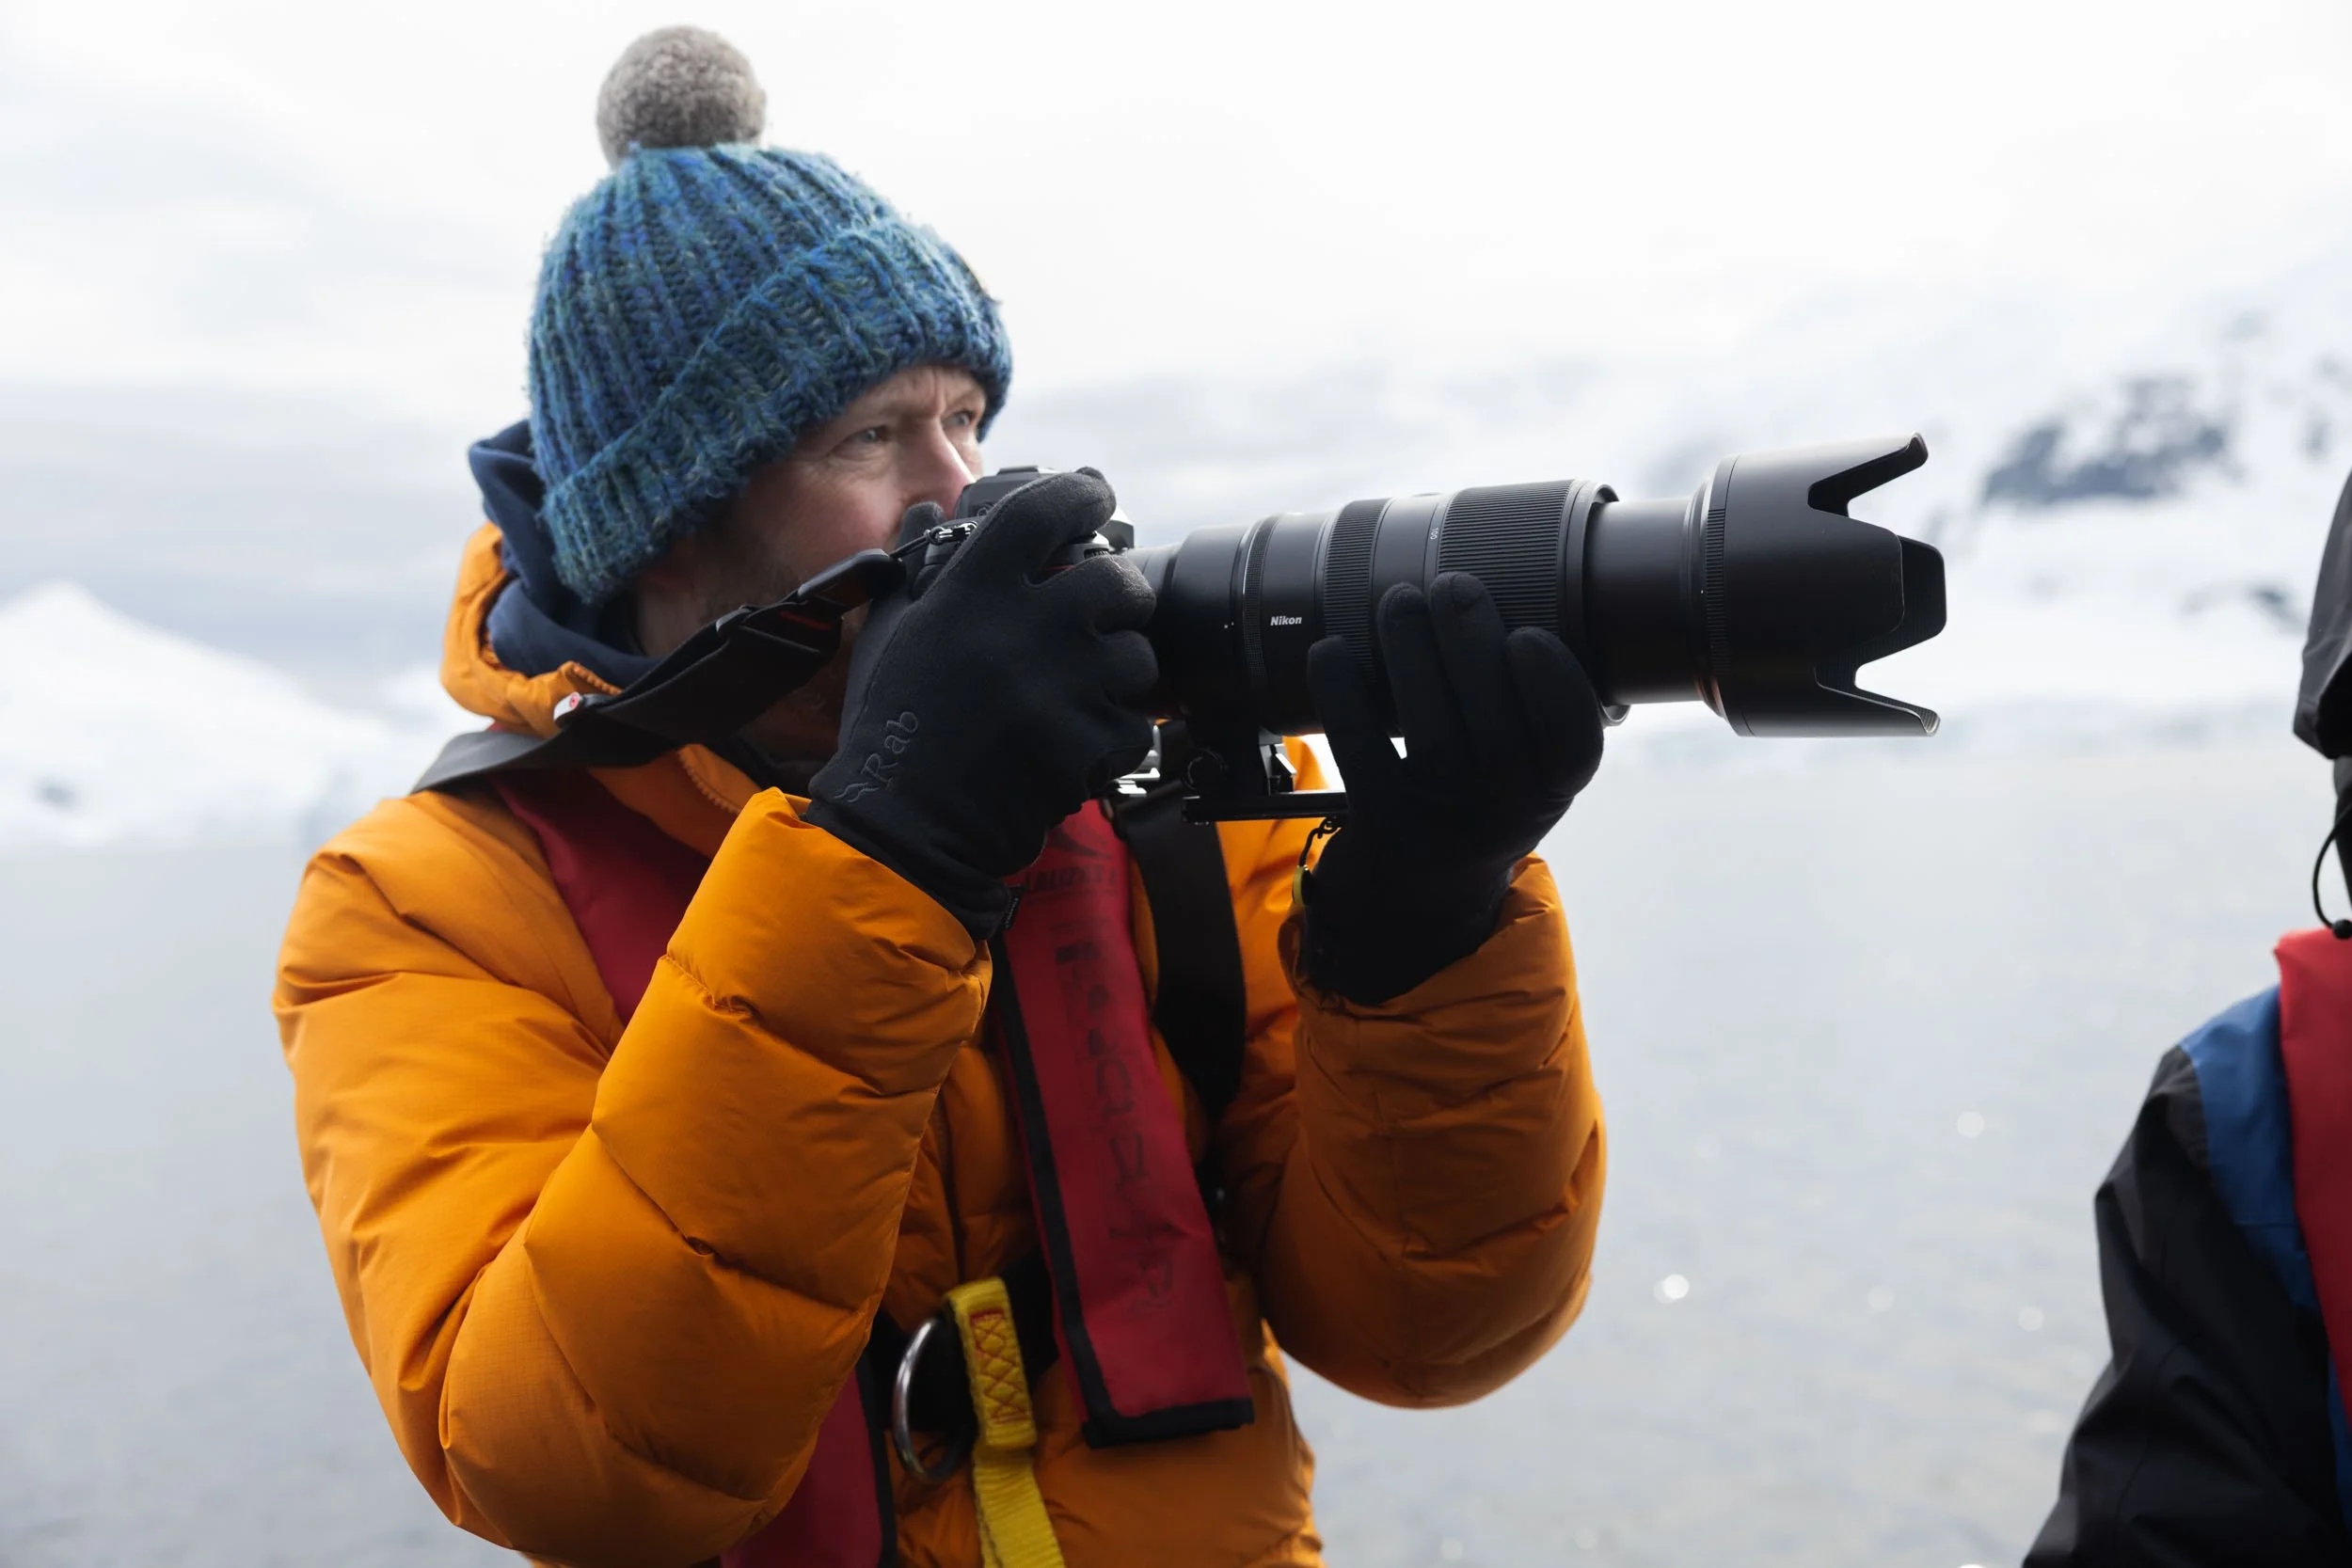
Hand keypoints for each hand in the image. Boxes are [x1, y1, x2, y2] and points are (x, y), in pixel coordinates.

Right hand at [805, 469, 1156, 935]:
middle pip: (1117, 581)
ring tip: (1083, 691)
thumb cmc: (893, 726)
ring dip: (1122, 672)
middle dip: (1121, 595)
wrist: (906, 826)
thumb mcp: (890, 633)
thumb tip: (930, 511)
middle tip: (1103, 613)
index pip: (1042, 510)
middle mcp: (1022, 630)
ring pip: (1138, 657)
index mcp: (971, 593)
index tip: (1097, 495)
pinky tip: (1078, 742)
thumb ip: (917, 567)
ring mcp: (1060, 690)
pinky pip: (1135, 726)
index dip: (1081, 493)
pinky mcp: (1085, 747)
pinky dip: (1117, 736)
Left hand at [1301, 573, 1603, 1002]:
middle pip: (1494, 726)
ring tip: (1397, 601)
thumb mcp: (1525, 766)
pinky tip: (1331, 649)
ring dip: (1411, 655)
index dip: (1554, 686)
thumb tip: (1518, 578)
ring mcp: (1442, 826)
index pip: (1572, 742)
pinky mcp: (1380, 828)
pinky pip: (1361, 754)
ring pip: (1431, 735)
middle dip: (1470, 642)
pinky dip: (1343, 696)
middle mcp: (1505, 815)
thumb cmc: (1477, 797)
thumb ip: (1531, 702)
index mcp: (1552, 789)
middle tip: (1451, 583)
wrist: (1418, 896)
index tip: (1526, 633)